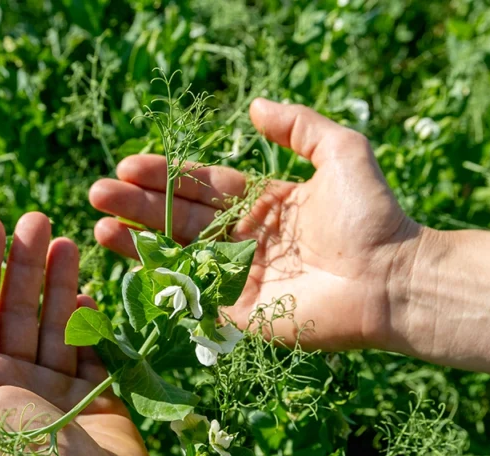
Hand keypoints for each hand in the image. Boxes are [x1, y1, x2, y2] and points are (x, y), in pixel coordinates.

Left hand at [0, 213, 161, 455]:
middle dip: (24, 264)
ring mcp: (55, 391)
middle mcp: (12, 383)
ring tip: (69, 241)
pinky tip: (88, 293)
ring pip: (54, 324)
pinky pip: (88, 350)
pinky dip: (87, 321)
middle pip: (15, 310)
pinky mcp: (96, 399)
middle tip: (38, 218)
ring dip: (59, 283)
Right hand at [89, 98, 428, 351]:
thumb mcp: (341, 152)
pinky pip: (194, 298)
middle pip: (180, 218)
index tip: (128, 164)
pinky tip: (127, 266)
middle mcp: (247, 239)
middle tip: (97, 192)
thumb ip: (299, 127)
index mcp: (265, 203)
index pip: (204, 186)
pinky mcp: (242, 314)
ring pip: (178, 256)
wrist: (392, 278)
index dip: (166, 175)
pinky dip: (159, 284)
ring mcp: (241, 278)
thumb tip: (254, 108)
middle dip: (138, 204)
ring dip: (137, 241)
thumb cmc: (371, 216)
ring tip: (98, 224)